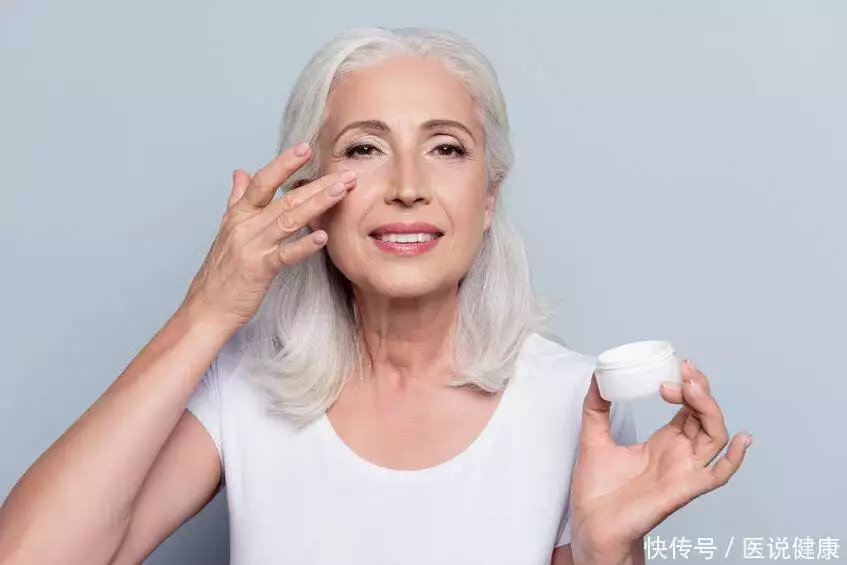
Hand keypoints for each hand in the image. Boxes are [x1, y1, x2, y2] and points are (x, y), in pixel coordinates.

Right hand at [182, 142, 356, 330]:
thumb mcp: (227, 229)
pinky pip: (285, 255)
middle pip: (285, 198)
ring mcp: (253, 247)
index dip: (284, 164)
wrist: (207, 307)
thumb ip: (237, 199)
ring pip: (288, 219)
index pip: (263, 181)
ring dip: (318, 203)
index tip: (305, 148)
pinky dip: (304, 246)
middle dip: (317, 183)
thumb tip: (240, 172)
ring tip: (342, 191)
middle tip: (345, 172)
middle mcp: (246, 225)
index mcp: (239, 214)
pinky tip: (323, 237)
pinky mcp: (260, 270)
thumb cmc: (221, 271)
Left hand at [568, 360, 751, 564]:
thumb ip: (595, 406)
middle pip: (705, 416)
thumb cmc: (597, 490)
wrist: (591, 524)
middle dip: (698, 389)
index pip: (688, 407)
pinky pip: (718, 476)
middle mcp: (679, 454)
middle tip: (682, 371)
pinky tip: (742, 440)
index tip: (673, 367)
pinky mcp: (683, 489)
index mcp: (664, 441)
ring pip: (715, 436)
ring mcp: (684, 471)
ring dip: (709, 409)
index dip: (687, 385)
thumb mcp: (593, 437)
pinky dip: (734, 459)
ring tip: (690, 388)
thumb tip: (598, 376)